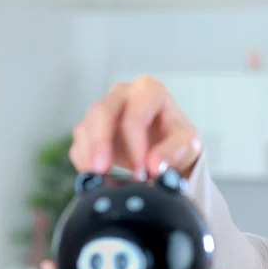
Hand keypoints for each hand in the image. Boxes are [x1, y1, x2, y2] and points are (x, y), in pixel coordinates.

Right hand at [69, 75, 201, 178]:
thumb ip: (173, 152)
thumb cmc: (179, 138)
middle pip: (102, 112)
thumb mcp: (187, 143)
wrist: (167, 146)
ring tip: (99, 177)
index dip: (136, 144)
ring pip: (87, 125)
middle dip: (101, 143)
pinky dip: (83, 159)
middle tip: (103, 170)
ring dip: (90, 153)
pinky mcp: (91, 127)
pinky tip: (94, 175)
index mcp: (150, 91)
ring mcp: (104, 108)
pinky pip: (80, 141)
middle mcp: (123, 93)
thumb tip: (153, 166)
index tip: (141, 170)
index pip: (135, 115)